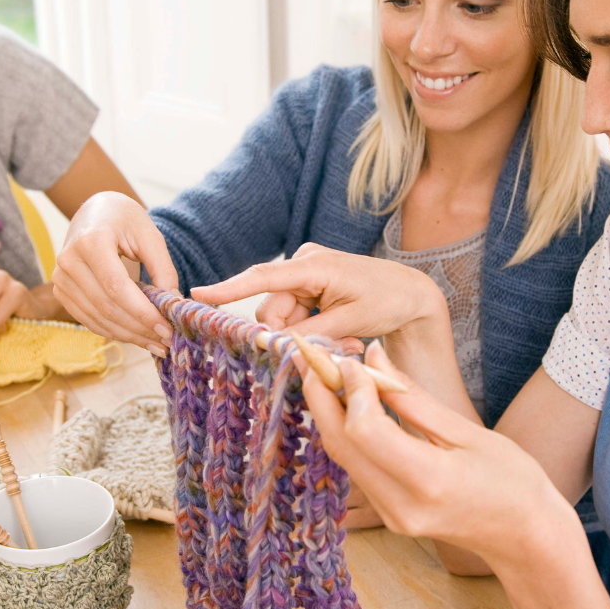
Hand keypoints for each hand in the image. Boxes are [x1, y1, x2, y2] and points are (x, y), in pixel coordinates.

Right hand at [50, 191, 178, 357]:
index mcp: (91, 242)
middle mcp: (69, 261)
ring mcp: (61, 278)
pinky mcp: (61, 291)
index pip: (117, 288)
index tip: (167, 329)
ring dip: (129, 336)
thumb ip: (163, 269)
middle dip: (139, 329)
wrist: (96, 211)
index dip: (142, 313)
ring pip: (98, 318)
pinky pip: (89, 319)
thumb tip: (172, 306)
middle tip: (167, 342)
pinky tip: (136, 337)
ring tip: (156, 344)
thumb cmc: (126, 220)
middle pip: (107, 307)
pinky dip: (114, 331)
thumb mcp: (150, 236)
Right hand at [190, 243, 445, 346]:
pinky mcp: (308, 285)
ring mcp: (305, 274)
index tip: (199, 294)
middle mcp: (303, 263)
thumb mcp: (350, 320)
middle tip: (330, 344)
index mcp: (313, 265)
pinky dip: (309, 328)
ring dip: (303, 334)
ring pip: (281, 317)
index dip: (229, 289)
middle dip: (289, 333)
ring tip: (343, 338)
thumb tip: (274, 344)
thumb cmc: (386, 301)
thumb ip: (310, 332)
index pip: (263, 277)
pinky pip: (293, 315)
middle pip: (271, 310)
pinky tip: (338, 331)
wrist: (410, 294)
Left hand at [302, 342, 577, 561]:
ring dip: (328, 412)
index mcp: (429, 480)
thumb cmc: (510, 479)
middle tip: (315, 357)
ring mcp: (391, 516)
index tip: (351, 358)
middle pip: (340, 444)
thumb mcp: (468, 431)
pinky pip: (354, 468)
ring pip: (341, 456)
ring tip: (329, 373)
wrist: (522, 535)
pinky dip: (345, 432)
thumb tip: (373, 356)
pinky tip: (348, 404)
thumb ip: (414, 397)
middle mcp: (401, 504)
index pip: (366, 430)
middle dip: (322, 396)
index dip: (350, 389)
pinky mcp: (387, 516)